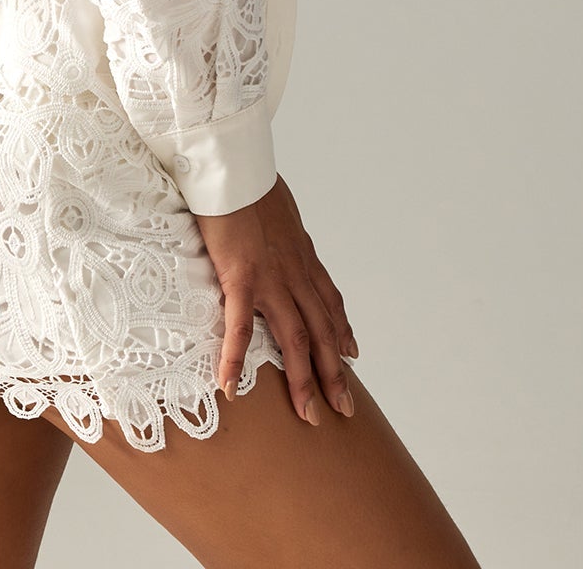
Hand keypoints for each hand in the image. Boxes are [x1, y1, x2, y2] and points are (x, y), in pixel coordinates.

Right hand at [193, 173, 359, 425]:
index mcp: (303, 255)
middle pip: (323, 331)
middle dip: (335, 372)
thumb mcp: (281, 208)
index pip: (330, 301)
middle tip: (345, 408)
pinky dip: (235, 359)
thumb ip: (283, 227)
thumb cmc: (252, 181)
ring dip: (304, 380)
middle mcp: (296, 273)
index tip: (352, 356)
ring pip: (295, 338)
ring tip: (310, 415)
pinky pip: (239, 327)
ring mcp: (272, 279)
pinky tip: (229, 386)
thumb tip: (280, 228)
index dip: (342, 331)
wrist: (236, 167)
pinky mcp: (242, 278)